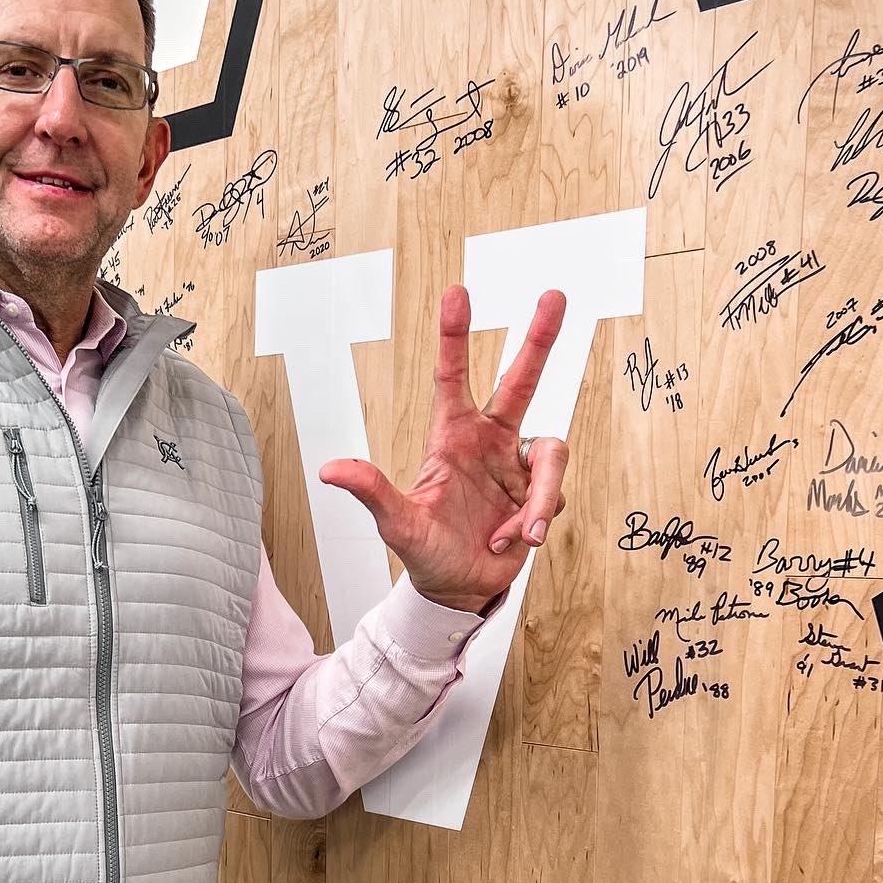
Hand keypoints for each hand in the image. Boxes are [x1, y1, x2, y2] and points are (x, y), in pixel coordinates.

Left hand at [319, 285, 569, 612]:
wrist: (459, 590)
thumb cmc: (425, 552)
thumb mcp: (397, 523)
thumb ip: (371, 491)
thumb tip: (328, 469)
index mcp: (451, 437)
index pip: (452, 376)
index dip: (455, 335)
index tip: (457, 292)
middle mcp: (488, 442)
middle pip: (519, 380)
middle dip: (537, 339)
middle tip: (554, 295)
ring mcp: (516, 466)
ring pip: (552, 451)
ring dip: (538, 496)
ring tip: (519, 534)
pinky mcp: (539, 492)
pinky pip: (551, 493)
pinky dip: (535, 520)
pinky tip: (515, 543)